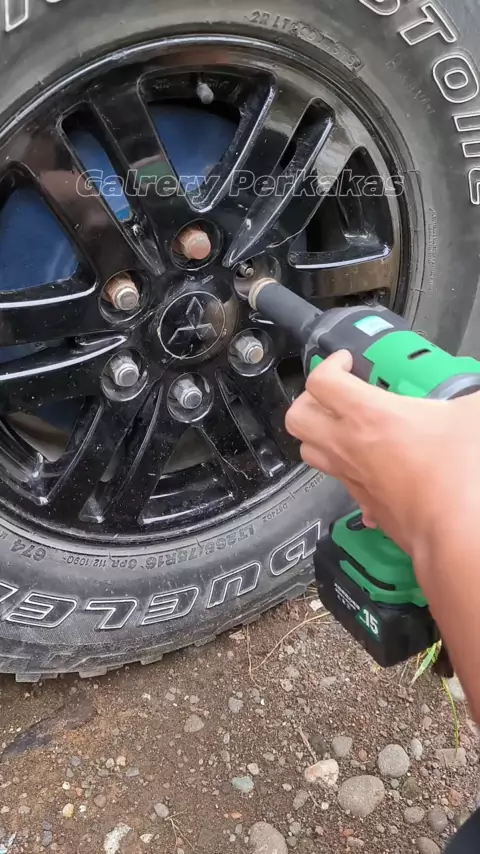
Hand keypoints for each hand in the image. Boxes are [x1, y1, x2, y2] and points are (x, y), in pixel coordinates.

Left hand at [285, 350, 479, 558]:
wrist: (456, 534)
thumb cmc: (460, 478)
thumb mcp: (474, 416)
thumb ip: (469, 397)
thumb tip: (475, 397)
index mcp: (368, 416)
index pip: (321, 381)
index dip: (328, 364)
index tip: (347, 363)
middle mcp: (349, 447)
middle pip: (297, 417)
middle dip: (309, 399)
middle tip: (335, 394)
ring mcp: (353, 477)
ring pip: (309, 451)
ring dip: (319, 434)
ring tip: (344, 425)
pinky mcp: (364, 502)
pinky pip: (339, 481)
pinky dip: (346, 469)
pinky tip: (371, 464)